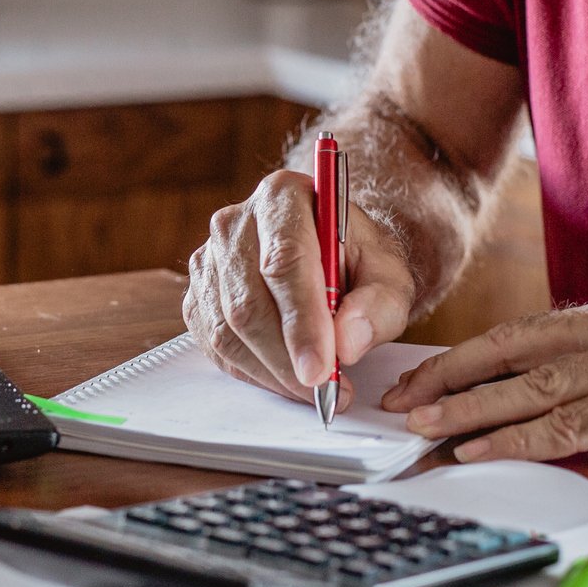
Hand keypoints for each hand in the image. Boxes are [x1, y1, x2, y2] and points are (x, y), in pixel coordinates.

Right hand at [185, 170, 415, 402]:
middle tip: (325, 389)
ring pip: (226, 330)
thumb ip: (380, 304)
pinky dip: (251, 371)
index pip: (283, 262)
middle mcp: (235, 222)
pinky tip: (284, 376)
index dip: (301, 321)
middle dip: (286, 357)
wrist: (328, 250)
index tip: (322, 369)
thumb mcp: (390, 273)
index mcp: (283, 197)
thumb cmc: (357, 259)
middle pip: (248, 302)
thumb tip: (347, 343)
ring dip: (271, 371)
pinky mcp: (198, 293)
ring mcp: (208, 259)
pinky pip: (214, 345)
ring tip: (313, 388)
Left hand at [378, 295, 587, 500]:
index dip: (467, 359)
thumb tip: (530, 427)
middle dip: (450, 375)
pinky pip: (570, 421)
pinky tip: (477, 449)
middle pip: (514, 347)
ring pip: (533, 384)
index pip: (524, 334)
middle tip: (399, 400)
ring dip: (470, 408)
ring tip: (421, 427)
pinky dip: (517, 438)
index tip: (422, 381)